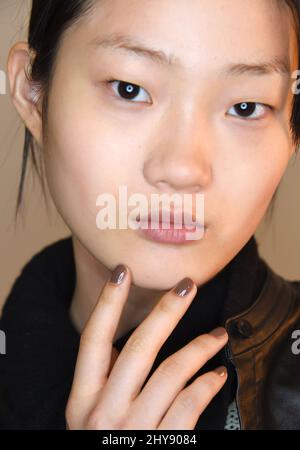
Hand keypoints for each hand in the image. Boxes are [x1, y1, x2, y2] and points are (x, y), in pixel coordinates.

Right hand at [65, 265, 227, 429]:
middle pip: (138, 349)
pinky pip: (190, 406)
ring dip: (199, 347)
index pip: (91, 341)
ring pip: (171, 373)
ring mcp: (133, 432)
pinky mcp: (162, 447)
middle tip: (187, 285)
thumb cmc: (105, 444)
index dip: (107, 304)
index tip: (123, 272)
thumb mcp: (91, 415)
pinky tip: (217, 374)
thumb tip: (128, 337)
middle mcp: (103, 414)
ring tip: (217, 334)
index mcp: (82, 401)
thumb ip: (106, 379)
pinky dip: (207, 385)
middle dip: (165, 312)